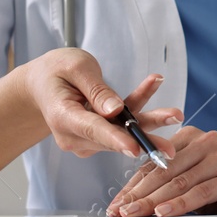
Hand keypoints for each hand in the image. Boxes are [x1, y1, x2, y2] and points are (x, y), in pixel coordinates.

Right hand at [21, 48, 181, 161]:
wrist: (41, 83)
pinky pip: (121, 123)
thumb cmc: (55, 71)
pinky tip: (154, 84)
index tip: (136, 148)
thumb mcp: (75, 67)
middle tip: (170, 148)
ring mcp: (86, 138)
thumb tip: (116, 110)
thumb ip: (97, 90)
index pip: (93, 130)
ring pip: (122, 131)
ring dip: (149, 123)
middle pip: (114, 136)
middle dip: (144, 137)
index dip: (116, 139)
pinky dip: (138, 108)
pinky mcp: (97, 136)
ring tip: (175, 115)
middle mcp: (74, 134)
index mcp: (63, 117)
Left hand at [107, 127, 216, 216]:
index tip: (116, 204)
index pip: (154, 162)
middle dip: (140, 194)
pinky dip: (182, 203)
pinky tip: (165, 212)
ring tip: (137, 214)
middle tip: (122, 212)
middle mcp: (207, 141)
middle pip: (166, 171)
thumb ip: (163, 188)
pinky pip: (203, 190)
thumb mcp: (186, 186)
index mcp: (190, 137)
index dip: (133, 185)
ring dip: (156, 200)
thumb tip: (126, 204)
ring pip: (181, 181)